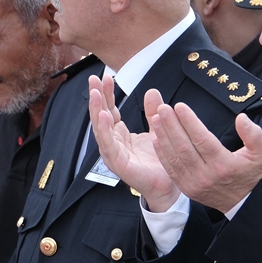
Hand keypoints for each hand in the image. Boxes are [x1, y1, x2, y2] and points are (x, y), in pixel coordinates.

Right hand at [88, 76, 177, 210]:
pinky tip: (104, 115)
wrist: (168, 185)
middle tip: (94, 79)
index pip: (109, 110)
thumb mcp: (156, 129)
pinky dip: (104, 130)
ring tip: (95, 93)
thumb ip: (152, 111)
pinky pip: (109, 145)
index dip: (107, 94)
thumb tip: (151, 90)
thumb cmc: (159, 161)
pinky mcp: (118, 164)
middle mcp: (113, 143)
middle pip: (100, 116)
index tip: (106, 76)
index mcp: (119, 135)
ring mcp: (113, 154)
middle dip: (96, 97)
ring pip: (100, 129)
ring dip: (96, 110)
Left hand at [149, 98, 261, 214]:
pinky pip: (171, 169)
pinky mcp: (186, 188)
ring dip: (163, 136)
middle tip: (163, 108)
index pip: (202, 139)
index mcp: (224, 164)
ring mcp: (194, 183)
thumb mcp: (261, 154)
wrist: (242, 202)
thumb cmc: (250, 174)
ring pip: (175, 157)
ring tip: (156, 119)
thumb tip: (241, 118)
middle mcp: (206, 175)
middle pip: (184, 146)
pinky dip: (162, 153)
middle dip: (171, 125)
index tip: (180, 106)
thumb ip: (253, 134)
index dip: (189, 122)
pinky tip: (156, 138)